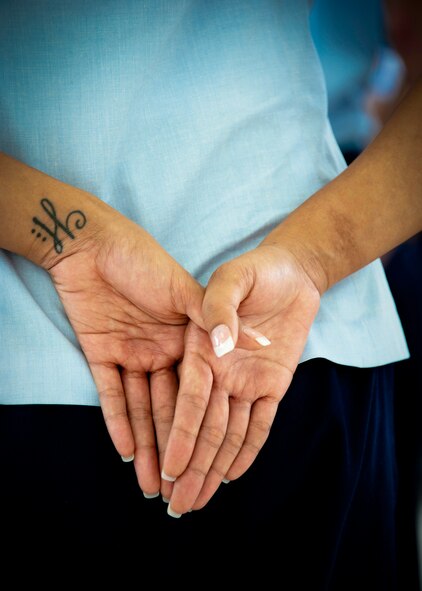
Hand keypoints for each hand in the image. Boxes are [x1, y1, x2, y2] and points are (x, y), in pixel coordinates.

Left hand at [48, 204, 203, 497]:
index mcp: (187, 339)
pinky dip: (118, 422)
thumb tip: (252, 343)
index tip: (218, 461)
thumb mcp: (183, 287)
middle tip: (185, 489)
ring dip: (149, 445)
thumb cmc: (144, 259)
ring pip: (141, 409)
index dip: (206, 427)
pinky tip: (129, 452)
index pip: (199, 392)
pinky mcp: (101, 354)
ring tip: (157, 484)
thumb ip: (214, 315)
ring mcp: (132, 355)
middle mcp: (162, 353)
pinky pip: (111, 394)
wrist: (96, 241)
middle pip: (171, 409)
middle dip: (179, 449)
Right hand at [161, 245, 320, 514]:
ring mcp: (245, 380)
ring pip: (228, 432)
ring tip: (197, 500)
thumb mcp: (233, 278)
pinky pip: (260, 423)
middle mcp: (219, 371)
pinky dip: (248, 449)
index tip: (169, 468)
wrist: (292, 271)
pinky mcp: (271, 384)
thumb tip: (219, 344)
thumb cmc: (256, 270)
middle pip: (204, 427)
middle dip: (191, 466)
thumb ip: (220, 305)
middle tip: (177, 504)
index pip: (189, 401)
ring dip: (214, 467)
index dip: (180, 435)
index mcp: (200, 350)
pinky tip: (233, 475)